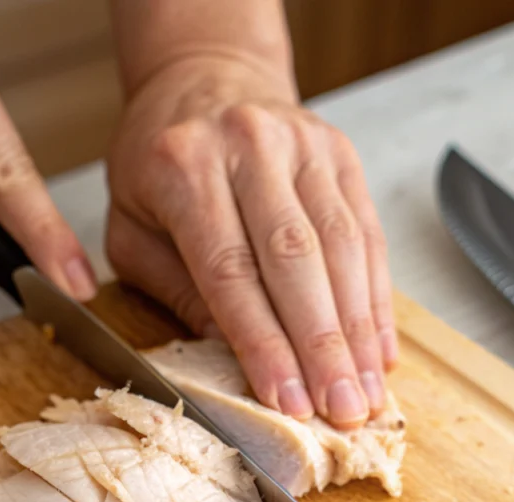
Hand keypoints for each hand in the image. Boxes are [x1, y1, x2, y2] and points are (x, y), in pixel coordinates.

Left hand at [106, 55, 396, 428]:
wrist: (203, 80)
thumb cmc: (158, 169)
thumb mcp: (132, 231)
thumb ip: (176, 289)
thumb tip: (230, 353)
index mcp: (185, 168)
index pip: (230, 270)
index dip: (262, 342)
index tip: (285, 399)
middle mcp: (250, 147)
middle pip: (296, 259)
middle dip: (322, 345)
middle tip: (341, 408)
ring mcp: (304, 145)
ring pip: (342, 248)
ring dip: (359, 330)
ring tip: (367, 393)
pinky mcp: (341, 154)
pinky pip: (367, 235)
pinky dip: (378, 299)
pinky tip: (380, 350)